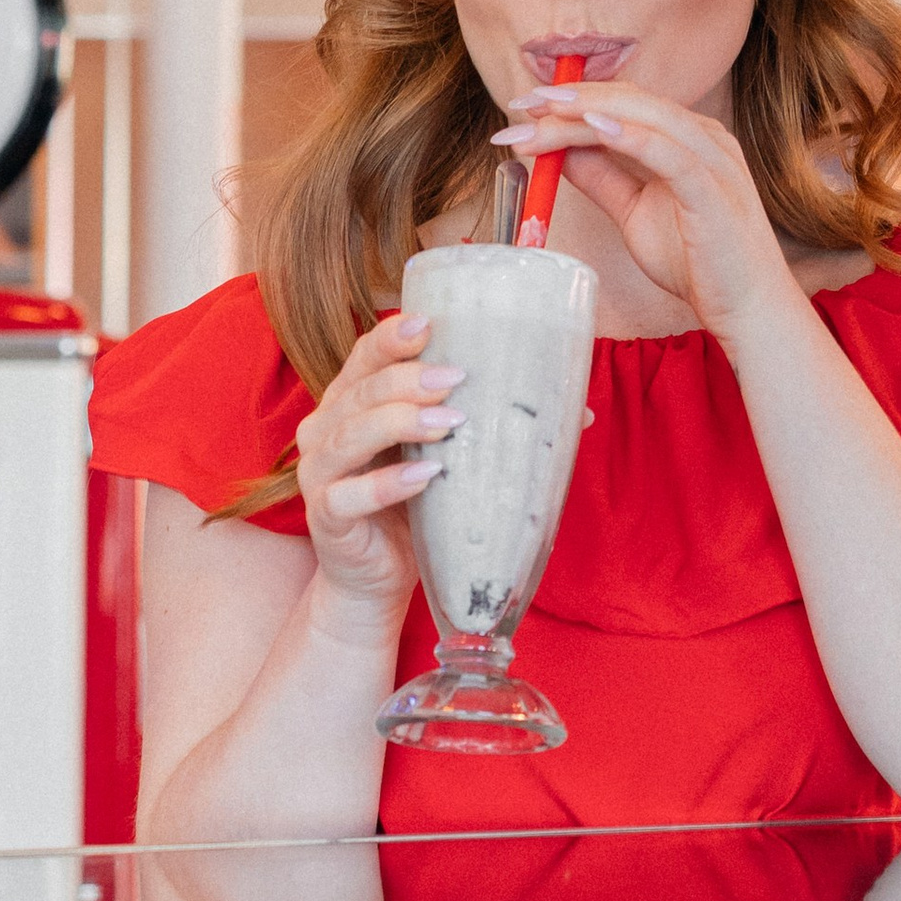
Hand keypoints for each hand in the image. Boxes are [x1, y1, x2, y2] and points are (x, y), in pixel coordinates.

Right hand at [290, 311, 464, 629]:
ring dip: (401, 423)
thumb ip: (494, 424)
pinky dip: (387, 484)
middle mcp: (328, 427)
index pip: (365, 354)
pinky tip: (427, 476)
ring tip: (449, 424)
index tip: (429, 324)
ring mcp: (320, 472)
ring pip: (351, 435)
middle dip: (408, 379)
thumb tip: (581, 413)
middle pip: (361, 390)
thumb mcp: (452, 453)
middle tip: (457, 379)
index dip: (393, 337)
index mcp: (353, 398)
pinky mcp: (326, 517)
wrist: (379, 576)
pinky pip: (348, 495)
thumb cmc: (419, 500)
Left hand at [494, 81, 805, 345]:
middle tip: (521, 105)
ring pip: (644, 117)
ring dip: (588, 112)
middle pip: (629, 101)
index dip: (573, 100)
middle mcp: (704, 137)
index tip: (524, 108)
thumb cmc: (700, 262)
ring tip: (543, 113)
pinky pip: (670, 152)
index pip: (624, 103)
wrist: (749, 310)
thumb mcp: (637, 213)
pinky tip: (594, 127)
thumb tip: (557, 152)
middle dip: (570, 100)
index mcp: (688, 138)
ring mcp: (713, 159)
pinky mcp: (714, 189)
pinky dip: (631, 135)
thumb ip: (604, 179)